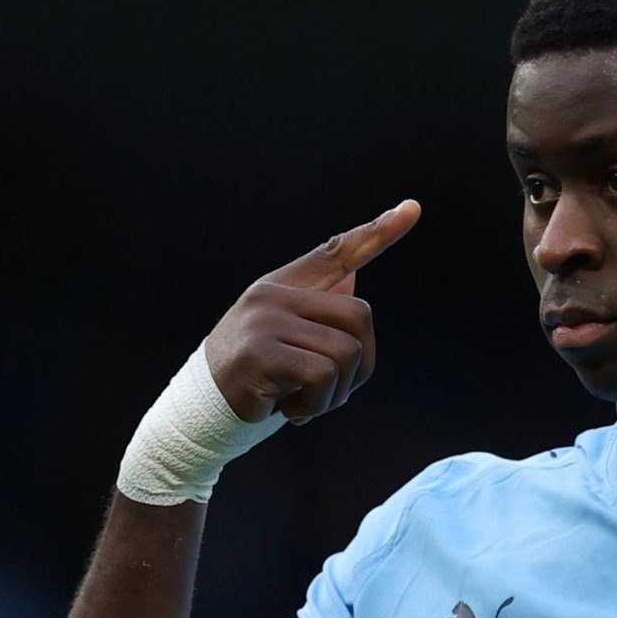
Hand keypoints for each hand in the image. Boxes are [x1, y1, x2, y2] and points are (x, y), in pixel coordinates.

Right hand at [204, 200, 420, 424]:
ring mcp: (265, 320)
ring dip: (335, 393)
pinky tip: (292, 409)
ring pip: (345, 353)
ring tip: (304, 402)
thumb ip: (320, 308)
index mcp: (285, 285)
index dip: (378, 232)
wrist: (204, 408)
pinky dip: (317, 404)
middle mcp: (275, 294)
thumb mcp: (289, 338)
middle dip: (360, 366)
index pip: (337, 252)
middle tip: (331, 391)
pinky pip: (322, 376)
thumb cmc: (257, 375)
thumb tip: (355, 271)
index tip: (412, 208)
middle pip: (359, 316)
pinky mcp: (261, 352)